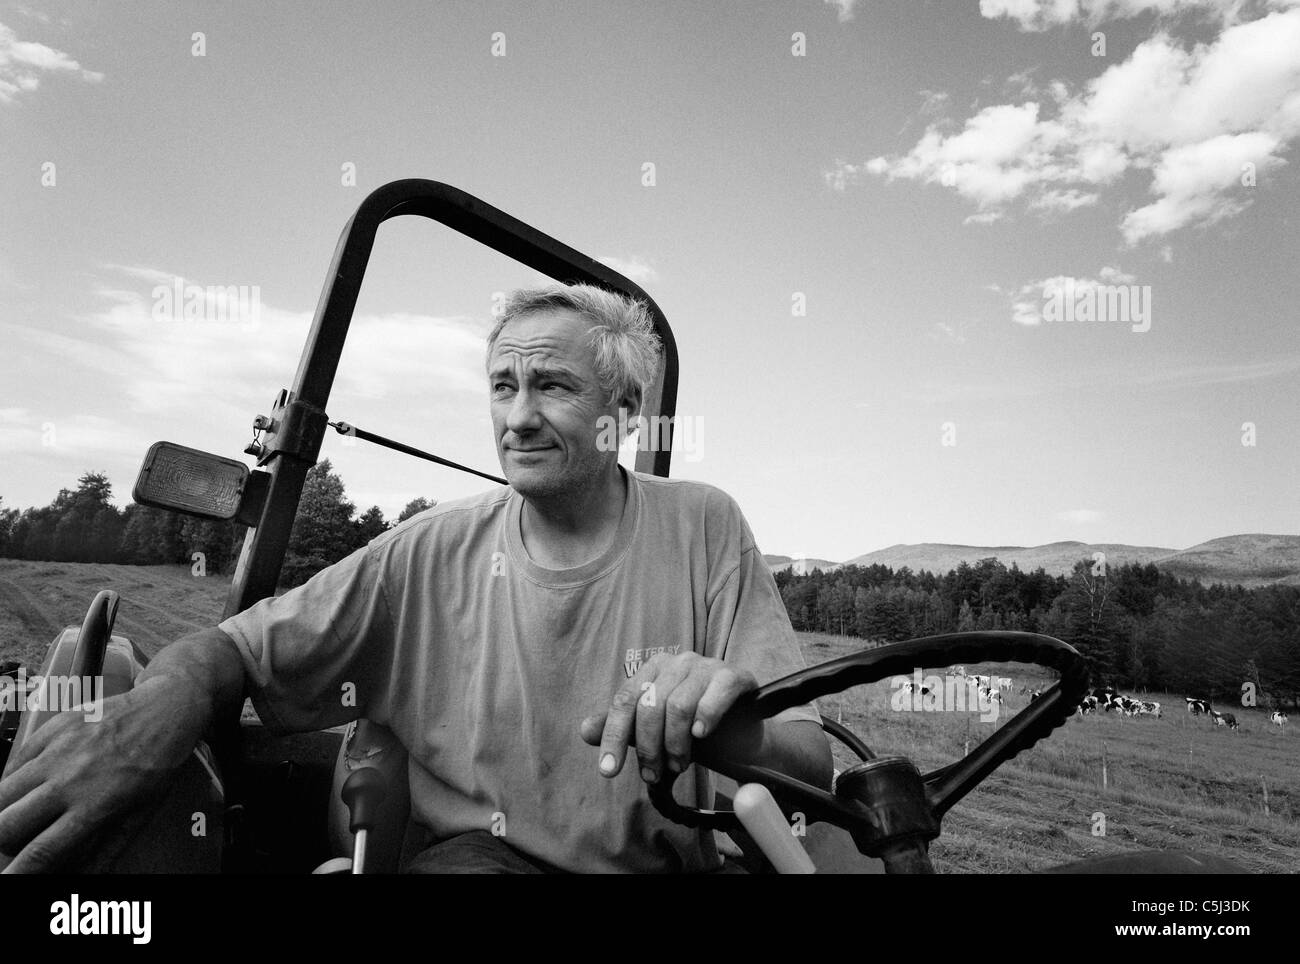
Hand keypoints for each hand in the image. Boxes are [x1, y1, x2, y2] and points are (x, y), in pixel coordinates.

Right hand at [0, 678, 201, 872]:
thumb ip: (107, 849)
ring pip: (1, 794)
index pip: (41, 851)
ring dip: (5, 812)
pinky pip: (13, 763)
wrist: (165, 710)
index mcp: (95, 805)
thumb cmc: (159, 765)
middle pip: (7, 825)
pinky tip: (30, 786)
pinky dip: (13, 782)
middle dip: (6, 842)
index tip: (7, 880)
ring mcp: (57, 752)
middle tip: (21, 841)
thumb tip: (81, 877)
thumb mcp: (142, 813)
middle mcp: (69, 779)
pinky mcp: (51, 729)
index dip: (17, 873)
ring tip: (23, 814)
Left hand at [580, 652, 760, 783]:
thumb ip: (622, 728)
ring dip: (676, 744)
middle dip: (648, 748)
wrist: (743, 730)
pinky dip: (705, 718)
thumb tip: (584, 730)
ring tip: (679, 765)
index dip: (613, 737)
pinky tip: (701, 736)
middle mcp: (677, 661)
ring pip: (679, 705)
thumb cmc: (693, 728)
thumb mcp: (654, 730)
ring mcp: (706, 665)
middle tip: (654, 774)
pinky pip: (713, 697)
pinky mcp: (733, 675)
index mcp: (652, 669)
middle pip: (650, 706)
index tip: (608, 771)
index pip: (624, 701)